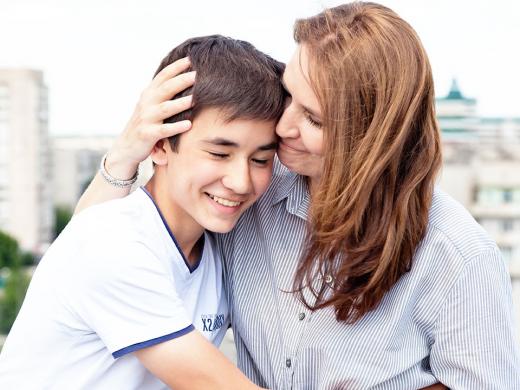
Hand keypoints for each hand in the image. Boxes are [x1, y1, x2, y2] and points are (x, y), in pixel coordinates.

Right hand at [106, 57, 195, 178]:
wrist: (126, 147)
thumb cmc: (145, 124)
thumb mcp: (150, 105)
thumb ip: (162, 93)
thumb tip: (183, 77)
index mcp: (149, 94)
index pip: (163, 77)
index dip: (176, 67)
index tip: (191, 59)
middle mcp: (146, 104)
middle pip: (166, 89)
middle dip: (181, 81)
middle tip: (197, 75)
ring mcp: (146, 119)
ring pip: (165, 108)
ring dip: (180, 103)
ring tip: (195, 99)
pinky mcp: (147, 135)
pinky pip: (163, 130)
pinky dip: (176, 127)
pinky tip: (188, 124)